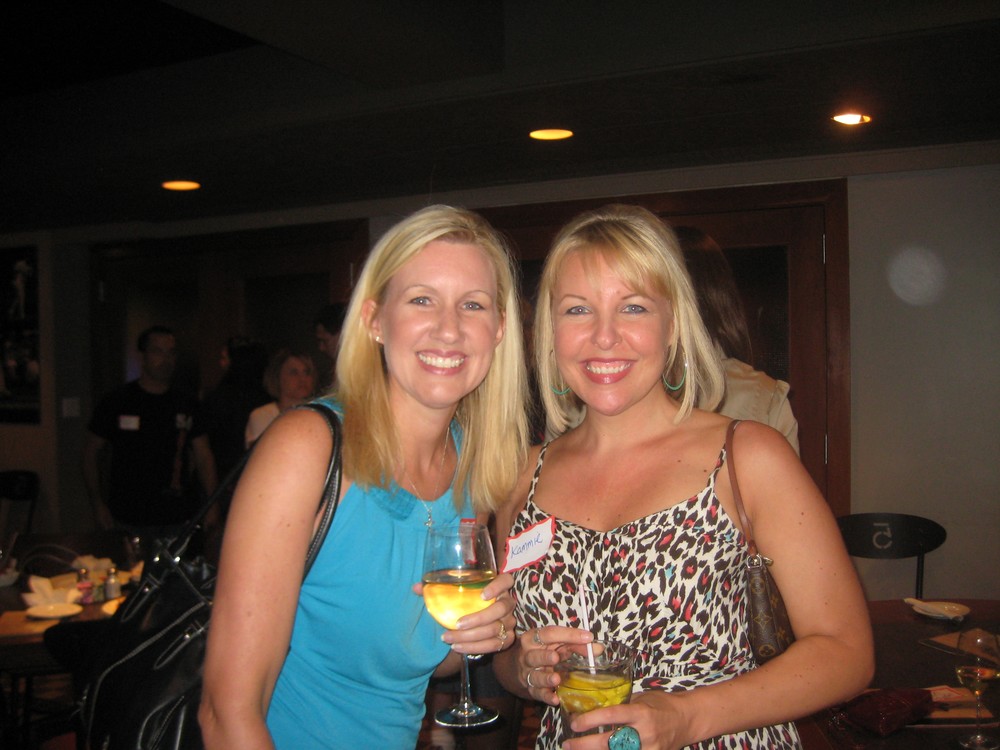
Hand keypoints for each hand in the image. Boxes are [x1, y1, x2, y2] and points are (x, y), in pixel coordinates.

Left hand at [441, 572, 516, 654]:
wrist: (477, 621)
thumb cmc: (467, 601)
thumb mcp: (457, 592)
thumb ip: (437, 589)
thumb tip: (416, 587)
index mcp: (500, 586)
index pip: (506, 581)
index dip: (496, 587)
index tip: (482, 595)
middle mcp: (508, 602)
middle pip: (500, 609)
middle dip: (478, 618)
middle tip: (456, 624)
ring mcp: (510, 621)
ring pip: (496, 630)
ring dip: (471, 637)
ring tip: (449, 638)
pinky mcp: (507, 638)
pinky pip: (495, 645)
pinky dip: (476, 648)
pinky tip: (458, 647)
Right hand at [516, 626, 592, 705]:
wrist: (515, 667)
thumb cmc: (541, 651)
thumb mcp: (554, 644)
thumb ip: (576, 644)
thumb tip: (598, 649)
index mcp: (534, 638)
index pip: (549, 633)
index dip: (568, 634)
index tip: (588, 637)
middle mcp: (527, 655)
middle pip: (535, 656)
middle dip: (544, 657)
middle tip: (556, 657)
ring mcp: (527, 673)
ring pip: (534, 676)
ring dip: (545, 678)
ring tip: (556, 679)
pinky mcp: (530, 689)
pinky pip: (537, 693)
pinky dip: (546, 697)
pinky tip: (555, 699)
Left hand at [561, 694, 684, 749]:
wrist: (688, 719)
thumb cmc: (663, 704)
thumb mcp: (642, 698)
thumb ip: (622, 704)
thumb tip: (596, 705)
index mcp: (641, 712)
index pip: (613, 715)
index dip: (592, 719)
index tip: (575, 723)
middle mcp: (645, 732)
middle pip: (611, 742)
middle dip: (586, 744)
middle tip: (568, 743)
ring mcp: (650, 748)